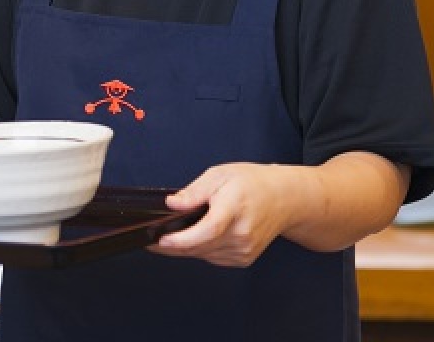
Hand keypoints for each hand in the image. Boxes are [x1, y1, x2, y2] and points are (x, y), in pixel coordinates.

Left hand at [149, 162, 291, 267]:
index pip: (208, 229)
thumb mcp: (220, 175)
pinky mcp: (243, 259)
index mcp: (235, 208)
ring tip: (170, 236)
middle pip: (200, 246)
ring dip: (185, 248)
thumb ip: (194, 191)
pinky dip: (200, 249)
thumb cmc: (252, 183)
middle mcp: (242, 234)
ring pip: (203, 254)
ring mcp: (244, 250)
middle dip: (172, 245)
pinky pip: (212, 257)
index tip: (161, 239)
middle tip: (149, 239)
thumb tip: (172, 204)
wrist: (283, 199)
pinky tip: (195, 238)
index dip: (182, 238)